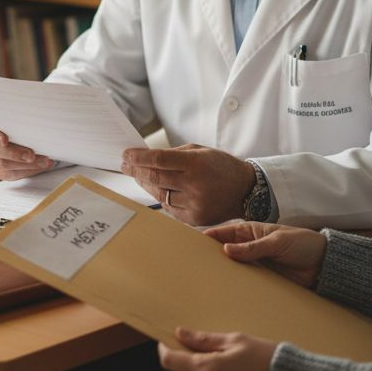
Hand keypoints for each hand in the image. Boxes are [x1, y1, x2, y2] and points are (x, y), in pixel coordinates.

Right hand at [0, 117, 54, 180]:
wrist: (18, 131)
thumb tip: (32, 120)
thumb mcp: (15, 116)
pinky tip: (39, 167)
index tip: (5, 140)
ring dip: (26, 165)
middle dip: (15, 154)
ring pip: (3, 166)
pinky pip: (9, 174)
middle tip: (31, 155)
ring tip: (43, 162)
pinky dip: (27, 171)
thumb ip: (17, 119)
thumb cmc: (17, 121)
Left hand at [122, 144, 254, 225]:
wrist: (246, 191)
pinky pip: (169, 208)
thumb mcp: (201, 151)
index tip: (125, 155)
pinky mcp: (194, 219)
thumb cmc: (221, 167)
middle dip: (136, 170)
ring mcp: (194, 204)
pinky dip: (161, 198)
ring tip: (138, 176)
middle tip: (125, 165)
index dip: (138, 157)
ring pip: (159, 194)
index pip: (159, 160)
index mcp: (196, 164)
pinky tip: (157, 189)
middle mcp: (194, 185)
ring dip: (145, 185)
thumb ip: (174, 153)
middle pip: (155, 178)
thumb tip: (146, 157)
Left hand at [158, 329, 275, 370]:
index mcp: (208, 369)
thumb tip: (181, 333)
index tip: (167, 344)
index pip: (170, 361)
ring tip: (224, 370)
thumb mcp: (235, 341)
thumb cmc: (265, 360)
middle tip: (207, 353)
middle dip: (188, 362)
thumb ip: (204, 339)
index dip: (165, 350)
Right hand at [203, 221, 326, 288]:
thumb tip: (226, 250)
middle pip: (224, 252)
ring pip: (233, 268)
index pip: (223, 233)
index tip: (191, 245)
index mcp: (250, 232)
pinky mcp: (263, 280)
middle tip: (193, 267)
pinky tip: (226, 292)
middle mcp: (249, 248)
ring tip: (204, 283)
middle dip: (210, 258)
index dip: (207, 238)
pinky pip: (246, 282)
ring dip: (223, 274)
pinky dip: (237, 285)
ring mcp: (255, 264)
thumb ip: (253, 247)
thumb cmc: (303, 244)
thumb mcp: (278, 242)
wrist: (325, 264)